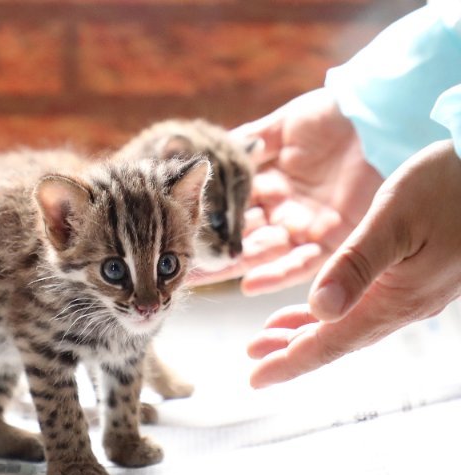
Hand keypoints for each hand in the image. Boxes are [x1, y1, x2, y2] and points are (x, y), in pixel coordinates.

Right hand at [187, 89, 382, 292]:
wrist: (380, 117)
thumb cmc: (331, 114)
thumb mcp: (281, 125)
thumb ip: (245, 143)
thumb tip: (199, 158)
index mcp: (266, 183)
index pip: (225, 208)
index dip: (201, 221)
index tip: (171, 235)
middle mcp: (281, 209)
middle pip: (240, 235)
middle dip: (213, 251)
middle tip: (182, 267)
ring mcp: (305, 226)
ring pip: (266, 252)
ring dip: (242, 261)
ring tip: (219, 268)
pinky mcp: (333, 240)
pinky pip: (302, 264)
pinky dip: (276, 274)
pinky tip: (249, 283)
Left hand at [247, 141, 460, 387]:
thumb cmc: (449, 185)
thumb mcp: (394, 221)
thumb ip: (356, 265)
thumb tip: (320, 310)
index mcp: (396, 298)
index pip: (332, 343)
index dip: (290, 362)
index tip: (255, 378)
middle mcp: (407, 305)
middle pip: (338, 340)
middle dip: (292, 351)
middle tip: (253, 357)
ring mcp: (416, 294)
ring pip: (352, 325)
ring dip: (310, 332)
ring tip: (271, 336)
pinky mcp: (420, 278)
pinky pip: (368, 307)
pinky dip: (335, 313)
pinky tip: (321, 308)